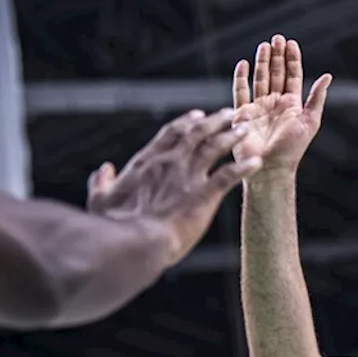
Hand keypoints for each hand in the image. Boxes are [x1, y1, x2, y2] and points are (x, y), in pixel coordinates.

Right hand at [86, 107, 259, 263]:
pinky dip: (244, 168)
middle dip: (214, 121)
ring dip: (232, 136)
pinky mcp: (204, 194)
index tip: (197, 115)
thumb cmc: (114, 226)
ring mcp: (188, 176)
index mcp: (146, 162)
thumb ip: (102, 183)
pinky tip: (257, 162)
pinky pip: (229, 175)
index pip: (170, 134)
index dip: (186, 122)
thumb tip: (103, 170)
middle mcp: (170, 163)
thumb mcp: (100, 201)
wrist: (133, 243)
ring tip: (245, 128)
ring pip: (215, 147)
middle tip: (229, 114)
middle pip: (196, 133)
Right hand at [231, 34, 331, 173]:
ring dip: (262, 63)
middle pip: (275, 74)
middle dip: (276, 56)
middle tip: (277, 38)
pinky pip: (240, 92)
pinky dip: (241, 78)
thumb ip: (316, 98)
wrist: (270, 168)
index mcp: (291, 105)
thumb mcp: (310, 121)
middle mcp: (274, 104)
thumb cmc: (292, 149)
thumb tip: (328, 76)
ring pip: (259, 79)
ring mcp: (258, 108)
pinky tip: (244, 64)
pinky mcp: (241, 114)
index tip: (291, 43)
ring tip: (264, 46)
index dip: (292, 59)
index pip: (292, 76)